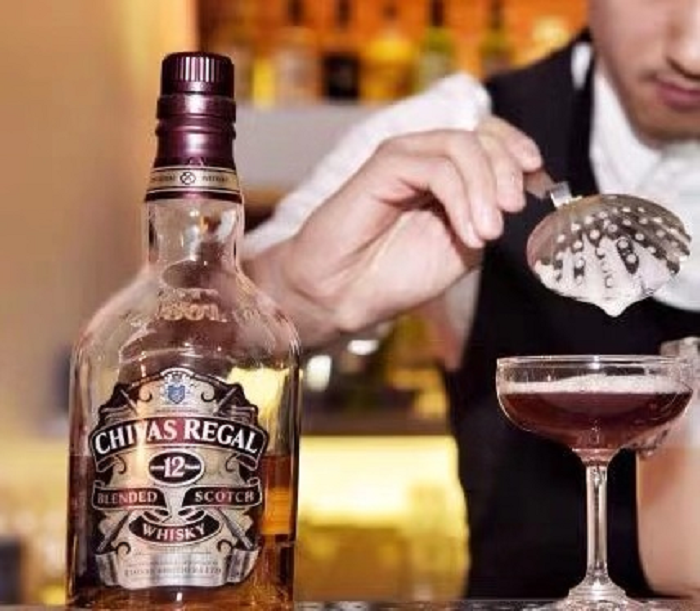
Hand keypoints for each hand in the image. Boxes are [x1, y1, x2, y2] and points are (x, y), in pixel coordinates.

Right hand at [249, 117, 543, 343]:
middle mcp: (424, 157)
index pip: (490, 136)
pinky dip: (463, 199)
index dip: (519, 150)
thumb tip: (522, 192)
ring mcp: (403, 158)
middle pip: (482, 135)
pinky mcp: (384, 165)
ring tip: (488, 233)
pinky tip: (469, 233)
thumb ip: (488, 214)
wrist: (343, 294)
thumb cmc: (394, 273)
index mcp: (444, 173)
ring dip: (487, 189)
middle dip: (509, 170)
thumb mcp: (461, 245)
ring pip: (463, 146)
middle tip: (513, 210)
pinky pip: (438, 168)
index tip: (540, 182)